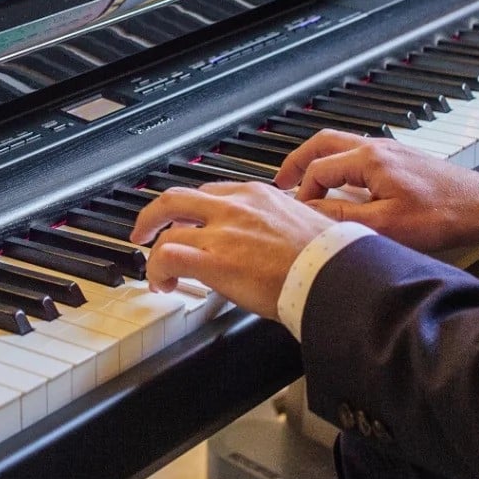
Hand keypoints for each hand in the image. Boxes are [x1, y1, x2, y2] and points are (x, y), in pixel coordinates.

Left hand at [131, 181, 338, 321]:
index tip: (187, 223)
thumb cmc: (327, 257)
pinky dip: (157, 270)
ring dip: (154, 252)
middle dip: (153, 216)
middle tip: (145, 231)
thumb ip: (277, 224)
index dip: (192, 211)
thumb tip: (271, 241)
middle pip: (175, 199)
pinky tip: (163, 284)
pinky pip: (168, 257)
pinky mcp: (215, 261)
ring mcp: (222, 232)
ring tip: (155, 272)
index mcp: (257, 195)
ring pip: (166, 230)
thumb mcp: (301, 223)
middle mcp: (234, 207)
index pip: (210, 194)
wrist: (333, 274)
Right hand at [274, 130, 478, 254]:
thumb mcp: (385, 225)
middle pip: (324, 142)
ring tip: (306, 182)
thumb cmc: (441, 215)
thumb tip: (309, 215)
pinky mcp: (400, 159)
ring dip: (319, 160)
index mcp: (369, 159)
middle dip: (298, 160)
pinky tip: (341, 187)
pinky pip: (359, 154)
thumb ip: (342, 217)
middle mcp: (377, 147)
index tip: (298, 213)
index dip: (302, 192)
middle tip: (282, 180)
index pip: (319, 169)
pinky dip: (340, 165)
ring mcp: (390, 151)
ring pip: (342, 145)